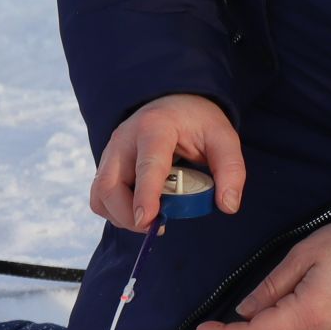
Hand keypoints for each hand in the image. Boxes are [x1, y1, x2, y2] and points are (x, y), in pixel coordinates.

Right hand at [89, 93, 244, 231]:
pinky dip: (115, 211)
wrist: (173, 102)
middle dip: (129, 215)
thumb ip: (231, 170)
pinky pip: (99, 196)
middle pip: (111, 184)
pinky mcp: (106, 164)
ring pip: (101, 194)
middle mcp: (125, 138)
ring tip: (151, 219)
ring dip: (121, 216)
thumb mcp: (223, 138)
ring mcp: (111, 151)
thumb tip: (228, 206)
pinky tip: (138, 210)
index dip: (145, 195)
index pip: (147, 164)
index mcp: (155, 127)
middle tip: (157, 226)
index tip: (147, 220)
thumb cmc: (197, 121)